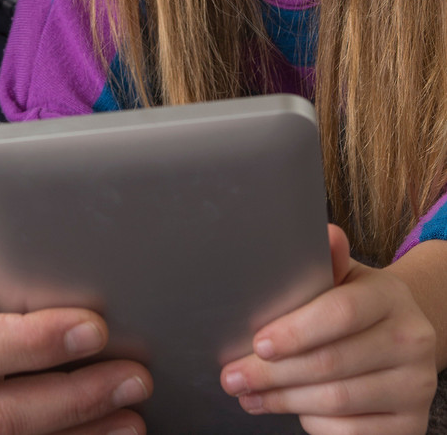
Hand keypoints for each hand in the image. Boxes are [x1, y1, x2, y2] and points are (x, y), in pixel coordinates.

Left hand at [220, 225, 436, 433]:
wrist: (404, 336)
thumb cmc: (358, 302)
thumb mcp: (345, 277)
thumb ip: (327, 262)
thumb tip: (326, 233)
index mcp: (391, 296)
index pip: (340, 313)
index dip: (295, 331)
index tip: (257, 344)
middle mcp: (412, 341)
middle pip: (332, 363)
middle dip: (274, 373)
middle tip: (233, 378)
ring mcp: (415, 386)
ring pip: (338, 400)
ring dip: (285, 400)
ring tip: (250, 395)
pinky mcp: (411, 425)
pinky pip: (352, 432)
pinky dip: (314, 423)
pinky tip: (289, 410)